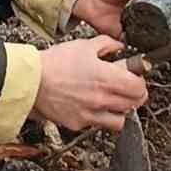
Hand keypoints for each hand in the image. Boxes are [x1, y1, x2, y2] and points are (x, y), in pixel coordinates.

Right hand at [33, 36, 148, 131]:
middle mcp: (102, 99)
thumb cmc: (55, 63)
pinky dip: (98, 117)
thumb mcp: (84, 45)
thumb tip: (119, 46)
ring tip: (111, 101)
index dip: (139, 82)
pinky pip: (97, 125)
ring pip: (120, 120)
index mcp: (107, 78)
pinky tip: (91, 106)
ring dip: (120, 111)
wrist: (31, 81)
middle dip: (134, 96)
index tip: (135, 79)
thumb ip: (107, 44)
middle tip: (126, 89)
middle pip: (134, 105)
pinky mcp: (78, 124)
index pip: (139, 88)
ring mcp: (91, 114)